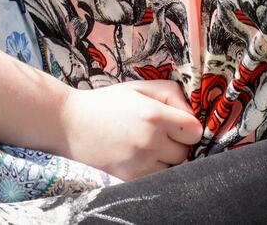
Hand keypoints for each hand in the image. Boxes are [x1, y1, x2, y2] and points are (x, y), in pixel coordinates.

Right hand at [59, 79, 203, 179]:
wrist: (71, 125)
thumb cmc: (107, 103)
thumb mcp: (139, 87)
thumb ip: (171, 93)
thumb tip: (191, 113)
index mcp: (154, 115)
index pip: (195, 130)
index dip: (190, 126)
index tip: (180, 123)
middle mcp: (150, 141)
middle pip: (185, 151)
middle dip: (178, 142)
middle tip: (162, 133)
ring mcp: (141, 163)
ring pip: (173, 167)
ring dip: (167, 157)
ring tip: (149, 144)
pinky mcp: (131, 178)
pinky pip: (158, 177)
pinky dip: (155, 168)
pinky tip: (141, 155)